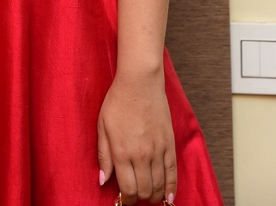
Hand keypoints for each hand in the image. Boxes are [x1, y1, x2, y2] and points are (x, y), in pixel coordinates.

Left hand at [97, 70, 176, 203]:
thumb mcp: (102, 126)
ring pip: (158, 185)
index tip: (123, 200)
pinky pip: (173, 172)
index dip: (126, 200)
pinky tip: (168, 197)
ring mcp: (158, 150)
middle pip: (144, 190)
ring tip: (148, 195)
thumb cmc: (118, 101)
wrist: (140, 82)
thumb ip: (103, 155)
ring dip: (153, 195)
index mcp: (122, 151)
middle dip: (138, 198)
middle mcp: (141, 155)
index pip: (127, 189)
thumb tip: (103, 181)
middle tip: (134, 196)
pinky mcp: (169, 143)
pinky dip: (171, 188)